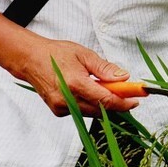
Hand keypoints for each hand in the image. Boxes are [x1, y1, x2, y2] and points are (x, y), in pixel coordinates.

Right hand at [12, 37, 138, 116]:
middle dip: (118, 103)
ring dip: (104, 104)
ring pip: (93, 112)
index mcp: (75, 84)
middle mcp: (67, 99)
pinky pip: (82, 111)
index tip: (137, 99)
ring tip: (106, 88)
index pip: (106, 100)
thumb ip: (105, 68)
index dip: (124, 102)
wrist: (30, 59)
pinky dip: (91, 104)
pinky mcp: (58, 111)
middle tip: (128, 94)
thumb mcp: (85, 55)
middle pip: (102, 110)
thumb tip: (124, 77)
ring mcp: (61, 107)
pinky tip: (89, 92)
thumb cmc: (56, 54)